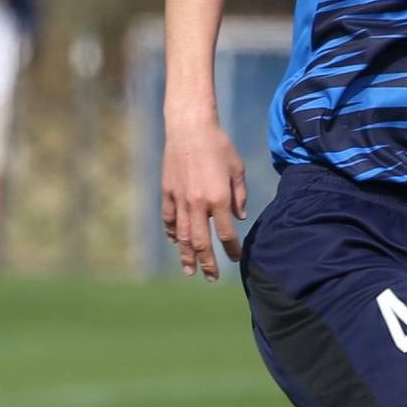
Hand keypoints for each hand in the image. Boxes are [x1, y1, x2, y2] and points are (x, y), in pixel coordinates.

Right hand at [162, 112, 245, 279]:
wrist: (190, 128)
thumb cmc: (219, 146)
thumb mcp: (237, 169)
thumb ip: (239, 195)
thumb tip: (238, 217)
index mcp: (218, 198)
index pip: (226, 234)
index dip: (231, 249)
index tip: (235, 258)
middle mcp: (198, 203)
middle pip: (201, 242)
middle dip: (207, 263)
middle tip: (210, 278)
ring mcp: (180, 199)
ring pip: (182, 235)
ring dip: (186, 255)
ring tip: (189, 270)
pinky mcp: (167, 192)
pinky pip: (169, 218)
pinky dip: (172, 232)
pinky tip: (175, 241)